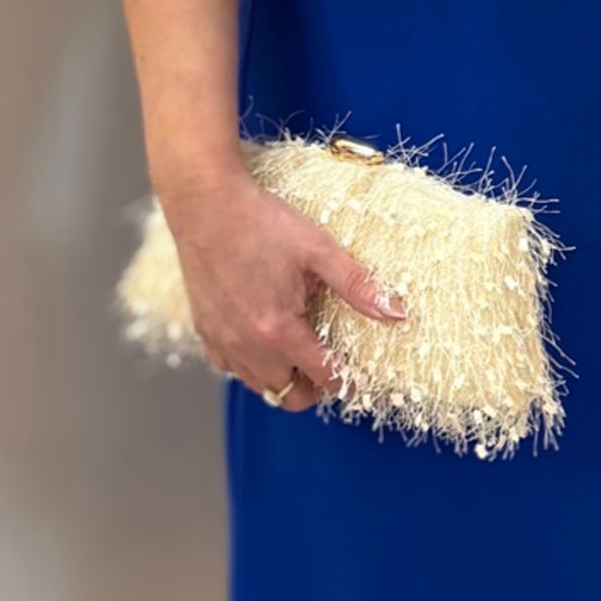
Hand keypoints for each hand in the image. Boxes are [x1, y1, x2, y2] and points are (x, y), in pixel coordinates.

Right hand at [162, 169, 407, 411]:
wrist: (205, 205)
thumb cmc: (261, 222)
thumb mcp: (318, 249)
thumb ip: (357, 285)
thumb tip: (396, 313)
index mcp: (279, 329)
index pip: (322, 378)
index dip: (346, 383)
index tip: (357, 382)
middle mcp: (247, 345)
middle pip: (289, 396)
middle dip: (314, 388)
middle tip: (328, 364)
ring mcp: (222, 341)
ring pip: (259, 386)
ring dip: (283, 378)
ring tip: (299, 352)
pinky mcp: (204, 331)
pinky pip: (231, 369)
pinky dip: (252, 365)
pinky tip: (264, 339)